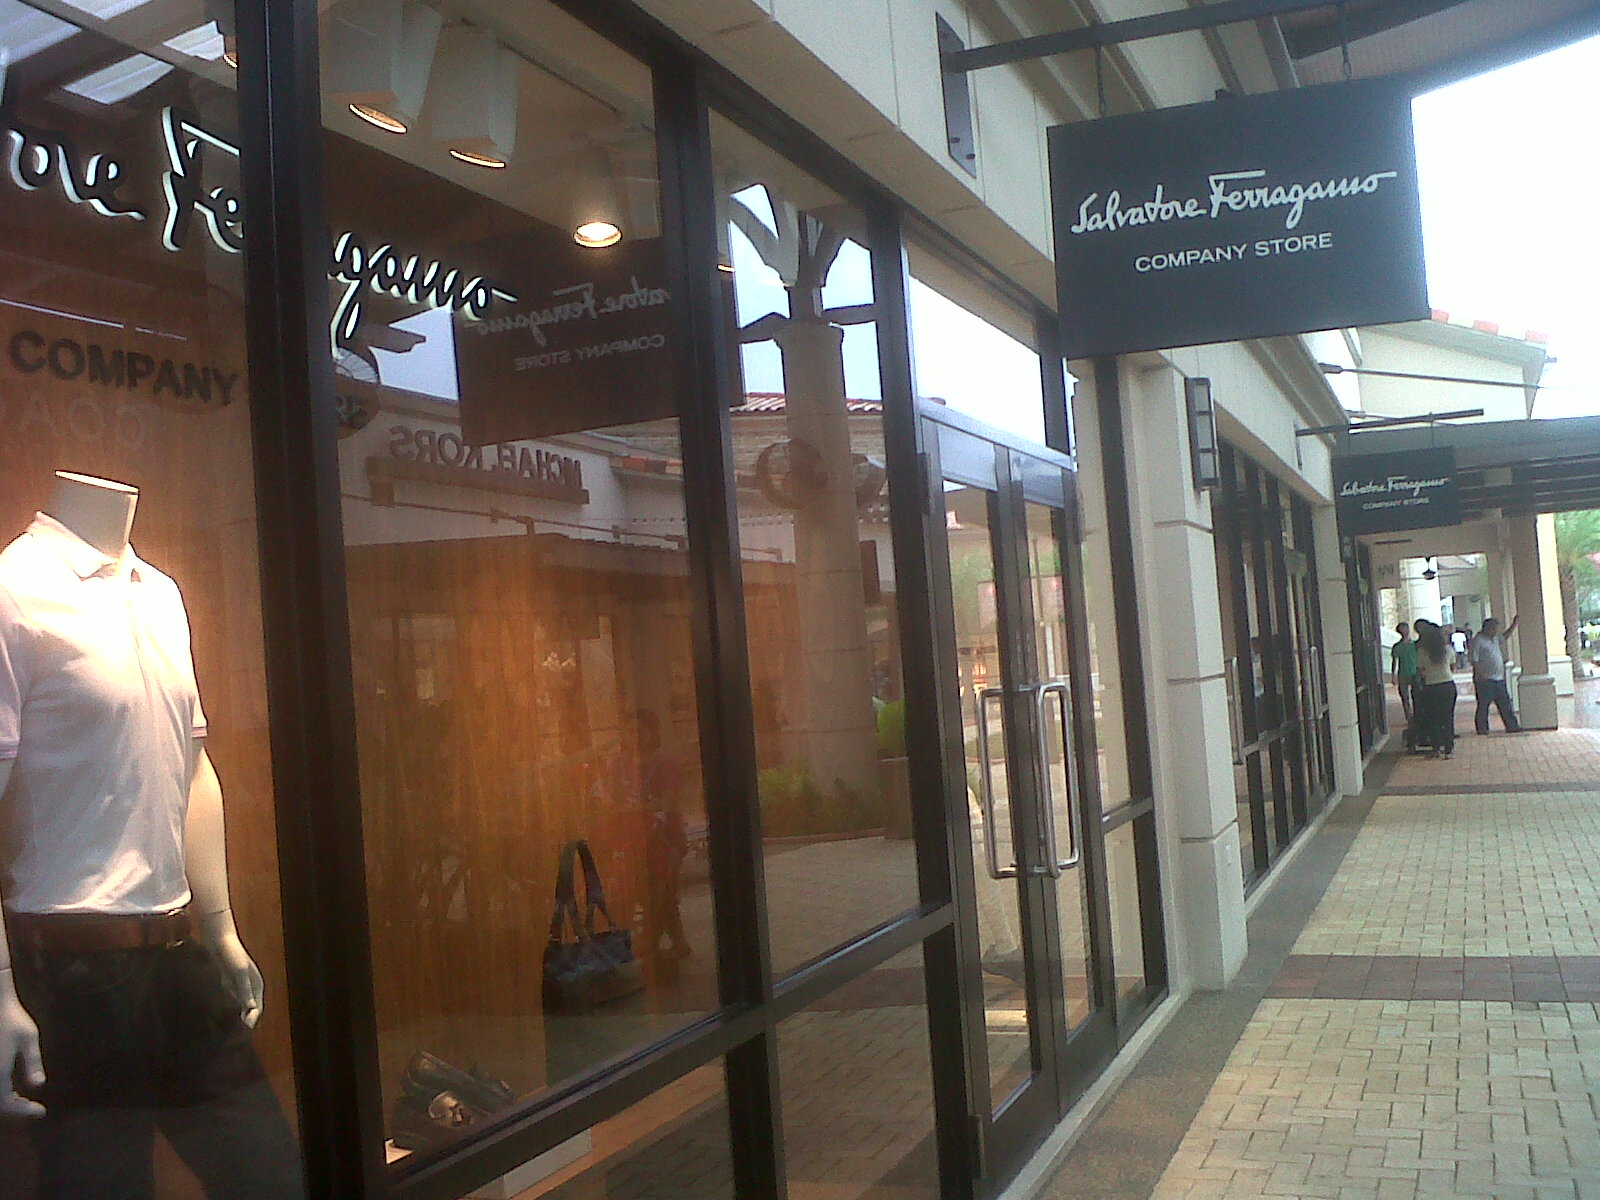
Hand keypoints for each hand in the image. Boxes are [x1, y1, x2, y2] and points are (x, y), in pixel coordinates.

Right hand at [0, 968, 44, 1117]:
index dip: (23, 1110)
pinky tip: (8, 1084)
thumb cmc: (9, 1016)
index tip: (41, 1112)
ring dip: (3, 1098)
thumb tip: (38, 1085)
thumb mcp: (27, 1037)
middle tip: (32, 1107)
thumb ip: (32, 1062)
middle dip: (13, 1106)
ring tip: (20, 1098)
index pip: (6, 1104)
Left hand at [198, 911, 264, 1027]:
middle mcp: (249, 987)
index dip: (249, 1023)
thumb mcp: (239, 972)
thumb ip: (245, 990)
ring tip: (222, 1032)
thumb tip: (250, 1009)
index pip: (255, 1010)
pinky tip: (214, 1019)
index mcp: (256, 985)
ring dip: (233, 1018)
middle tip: (230, 1038)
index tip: (239, 1036)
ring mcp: (238, 986)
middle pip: (248, 1010)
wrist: (217, 939)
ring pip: (238, 1007)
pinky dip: (224, 1011)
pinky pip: (227, 1002)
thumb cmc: (231, 954)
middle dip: (242, 1023)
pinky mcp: (226, 984)